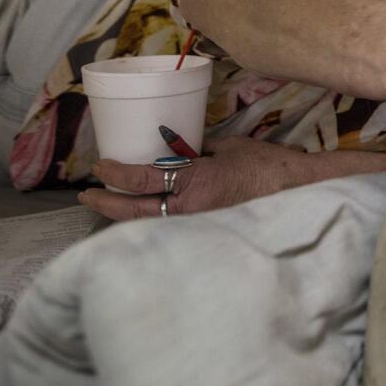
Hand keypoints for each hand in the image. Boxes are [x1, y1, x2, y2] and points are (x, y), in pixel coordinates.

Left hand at [78, 137, 385, 219]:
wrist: (299, 194)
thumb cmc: (269, 166)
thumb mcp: (231, 148)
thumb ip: (202, 151)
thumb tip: (182, 150)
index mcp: (194, 180)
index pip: (141, 179)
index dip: (115, 172)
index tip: (100, 166)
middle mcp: (189, 208)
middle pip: (134, 210)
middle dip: (106, 203)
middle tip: (86, 196)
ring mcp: (197, 227)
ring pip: (149, 225)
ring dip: (126, 217)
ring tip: (109, 208)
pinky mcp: (208, 236)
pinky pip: (172, 231)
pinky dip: (153, 226)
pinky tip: (145, 222)